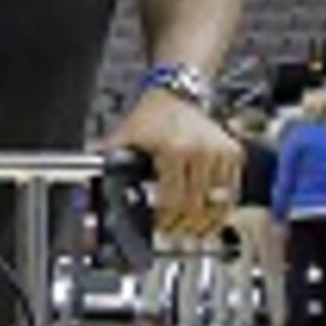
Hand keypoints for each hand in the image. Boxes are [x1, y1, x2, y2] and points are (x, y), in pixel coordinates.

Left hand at [111, 92, 240, 237]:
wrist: (180, 93)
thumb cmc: (154, 114)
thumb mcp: (128, 136)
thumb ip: (110, 159)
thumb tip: (91, 178)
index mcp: (175, 150)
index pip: (173, 201)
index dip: (165, 220)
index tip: (159, 226)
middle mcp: (201, 152)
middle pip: (195, 207)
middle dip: (182, 226)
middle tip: (172, 232)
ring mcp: (221, 153)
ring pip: (217, 205)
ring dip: (204, 224)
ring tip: (191, 231)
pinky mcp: (234, 154)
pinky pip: (232, 193)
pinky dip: (222, 210)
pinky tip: (211, 219)